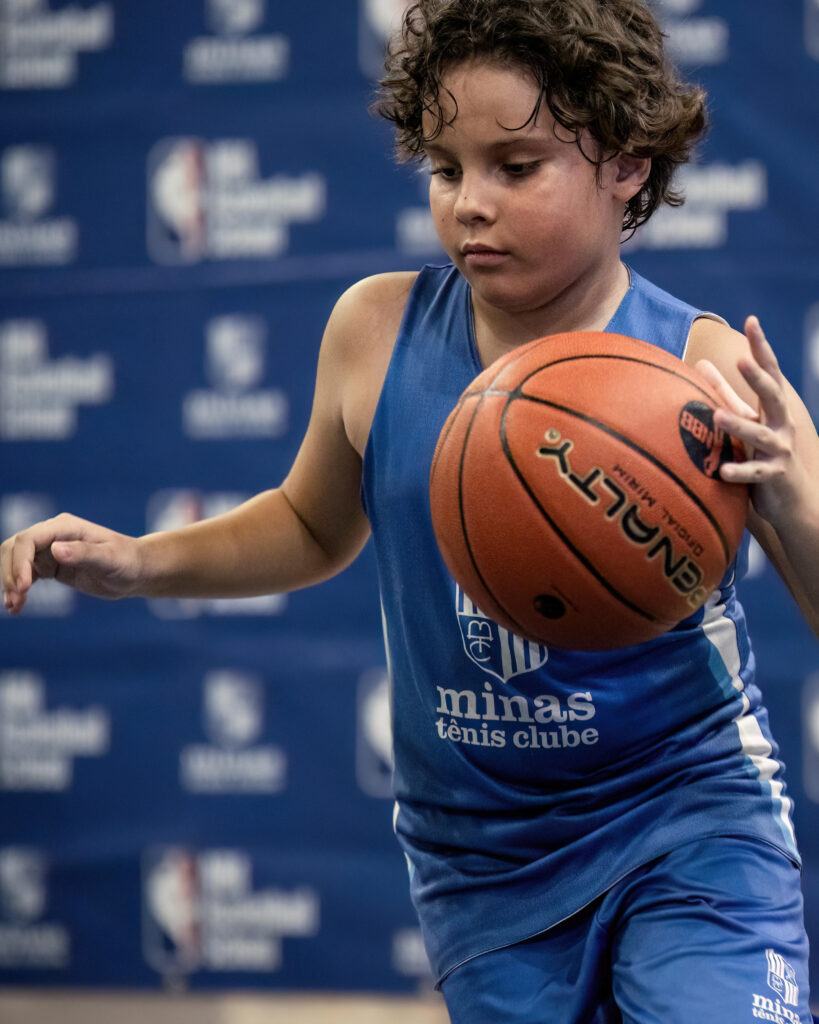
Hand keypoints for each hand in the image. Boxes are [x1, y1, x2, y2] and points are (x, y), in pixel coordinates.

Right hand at [1, 513, 142, 614]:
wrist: (136, 571)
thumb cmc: (127, 561)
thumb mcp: (110, 558)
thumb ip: (84, 553)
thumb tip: (55, 550)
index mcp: (65, 527)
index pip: (28, 540)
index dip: (20, 562)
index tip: (24, 587)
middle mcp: (53, 535)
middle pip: (14, 549)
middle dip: (10, 573)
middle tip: (15, 599)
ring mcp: (49, 550)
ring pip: (15, 562)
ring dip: (10, 583)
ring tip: (14, 606)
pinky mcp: (50, 566)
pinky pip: (25, 575)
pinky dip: (17, 589)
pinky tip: (16, 607)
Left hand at [695, 316, 807, 527]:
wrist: (790, 500)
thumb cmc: (762, 453)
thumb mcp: (746, 419)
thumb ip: (724, 393)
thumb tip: (700, 363)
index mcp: (772, 408)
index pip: (769, 371)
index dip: (761, 347)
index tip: (751, 320)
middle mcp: (781, 425)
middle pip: (772, 396)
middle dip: (758, 378)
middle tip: (741, 360)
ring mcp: (779, 450)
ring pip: (761, 434)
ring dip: (739, 425)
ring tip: (717, 416)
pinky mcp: (774, 476)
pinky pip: (756, 473)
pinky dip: (740, 471)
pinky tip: (723, 471)